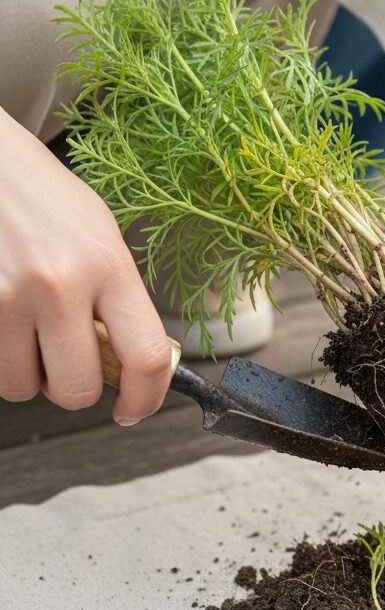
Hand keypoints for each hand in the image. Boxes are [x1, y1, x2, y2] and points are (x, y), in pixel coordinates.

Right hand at [0, 109, 173, 422]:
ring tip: (30, 330)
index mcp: (108, 265)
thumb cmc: (45, 200)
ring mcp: (5, 295)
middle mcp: (58, 283)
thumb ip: (121, 300)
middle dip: (74, 387)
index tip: (134, 409)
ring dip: (29, 373)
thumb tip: (141, 362)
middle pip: (77, 389)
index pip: (145, 357)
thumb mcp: (102, 238)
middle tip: (69, 359)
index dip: (145, 398)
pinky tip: (5, 321)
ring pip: (23, 387)